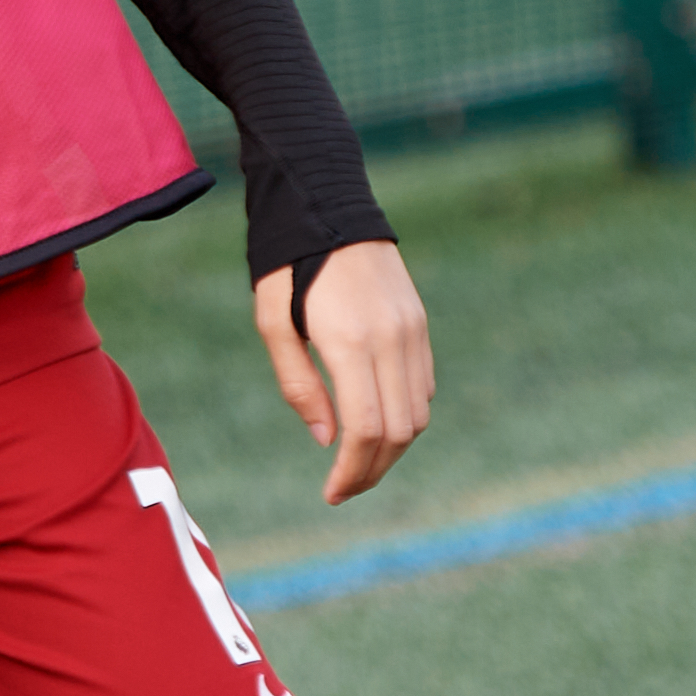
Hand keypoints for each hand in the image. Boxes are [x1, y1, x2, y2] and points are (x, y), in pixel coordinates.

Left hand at [255, 242, 430, 506]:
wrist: (326, 202)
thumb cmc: (287, 264)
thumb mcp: (272, 322)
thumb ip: (298, 385)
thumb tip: (326, 440)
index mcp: (350, 341)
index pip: (367, 429)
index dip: (352, 472)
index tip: (332, 493)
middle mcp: (392, 339)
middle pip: (399, 432)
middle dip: (373, 470)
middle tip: (343, 488)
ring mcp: (412, 330)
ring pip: (418, 414)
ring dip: (392, 448)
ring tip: (358, 462)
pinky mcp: (419, 322)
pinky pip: (423, 386)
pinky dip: (405, 415)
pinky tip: (375, 420)